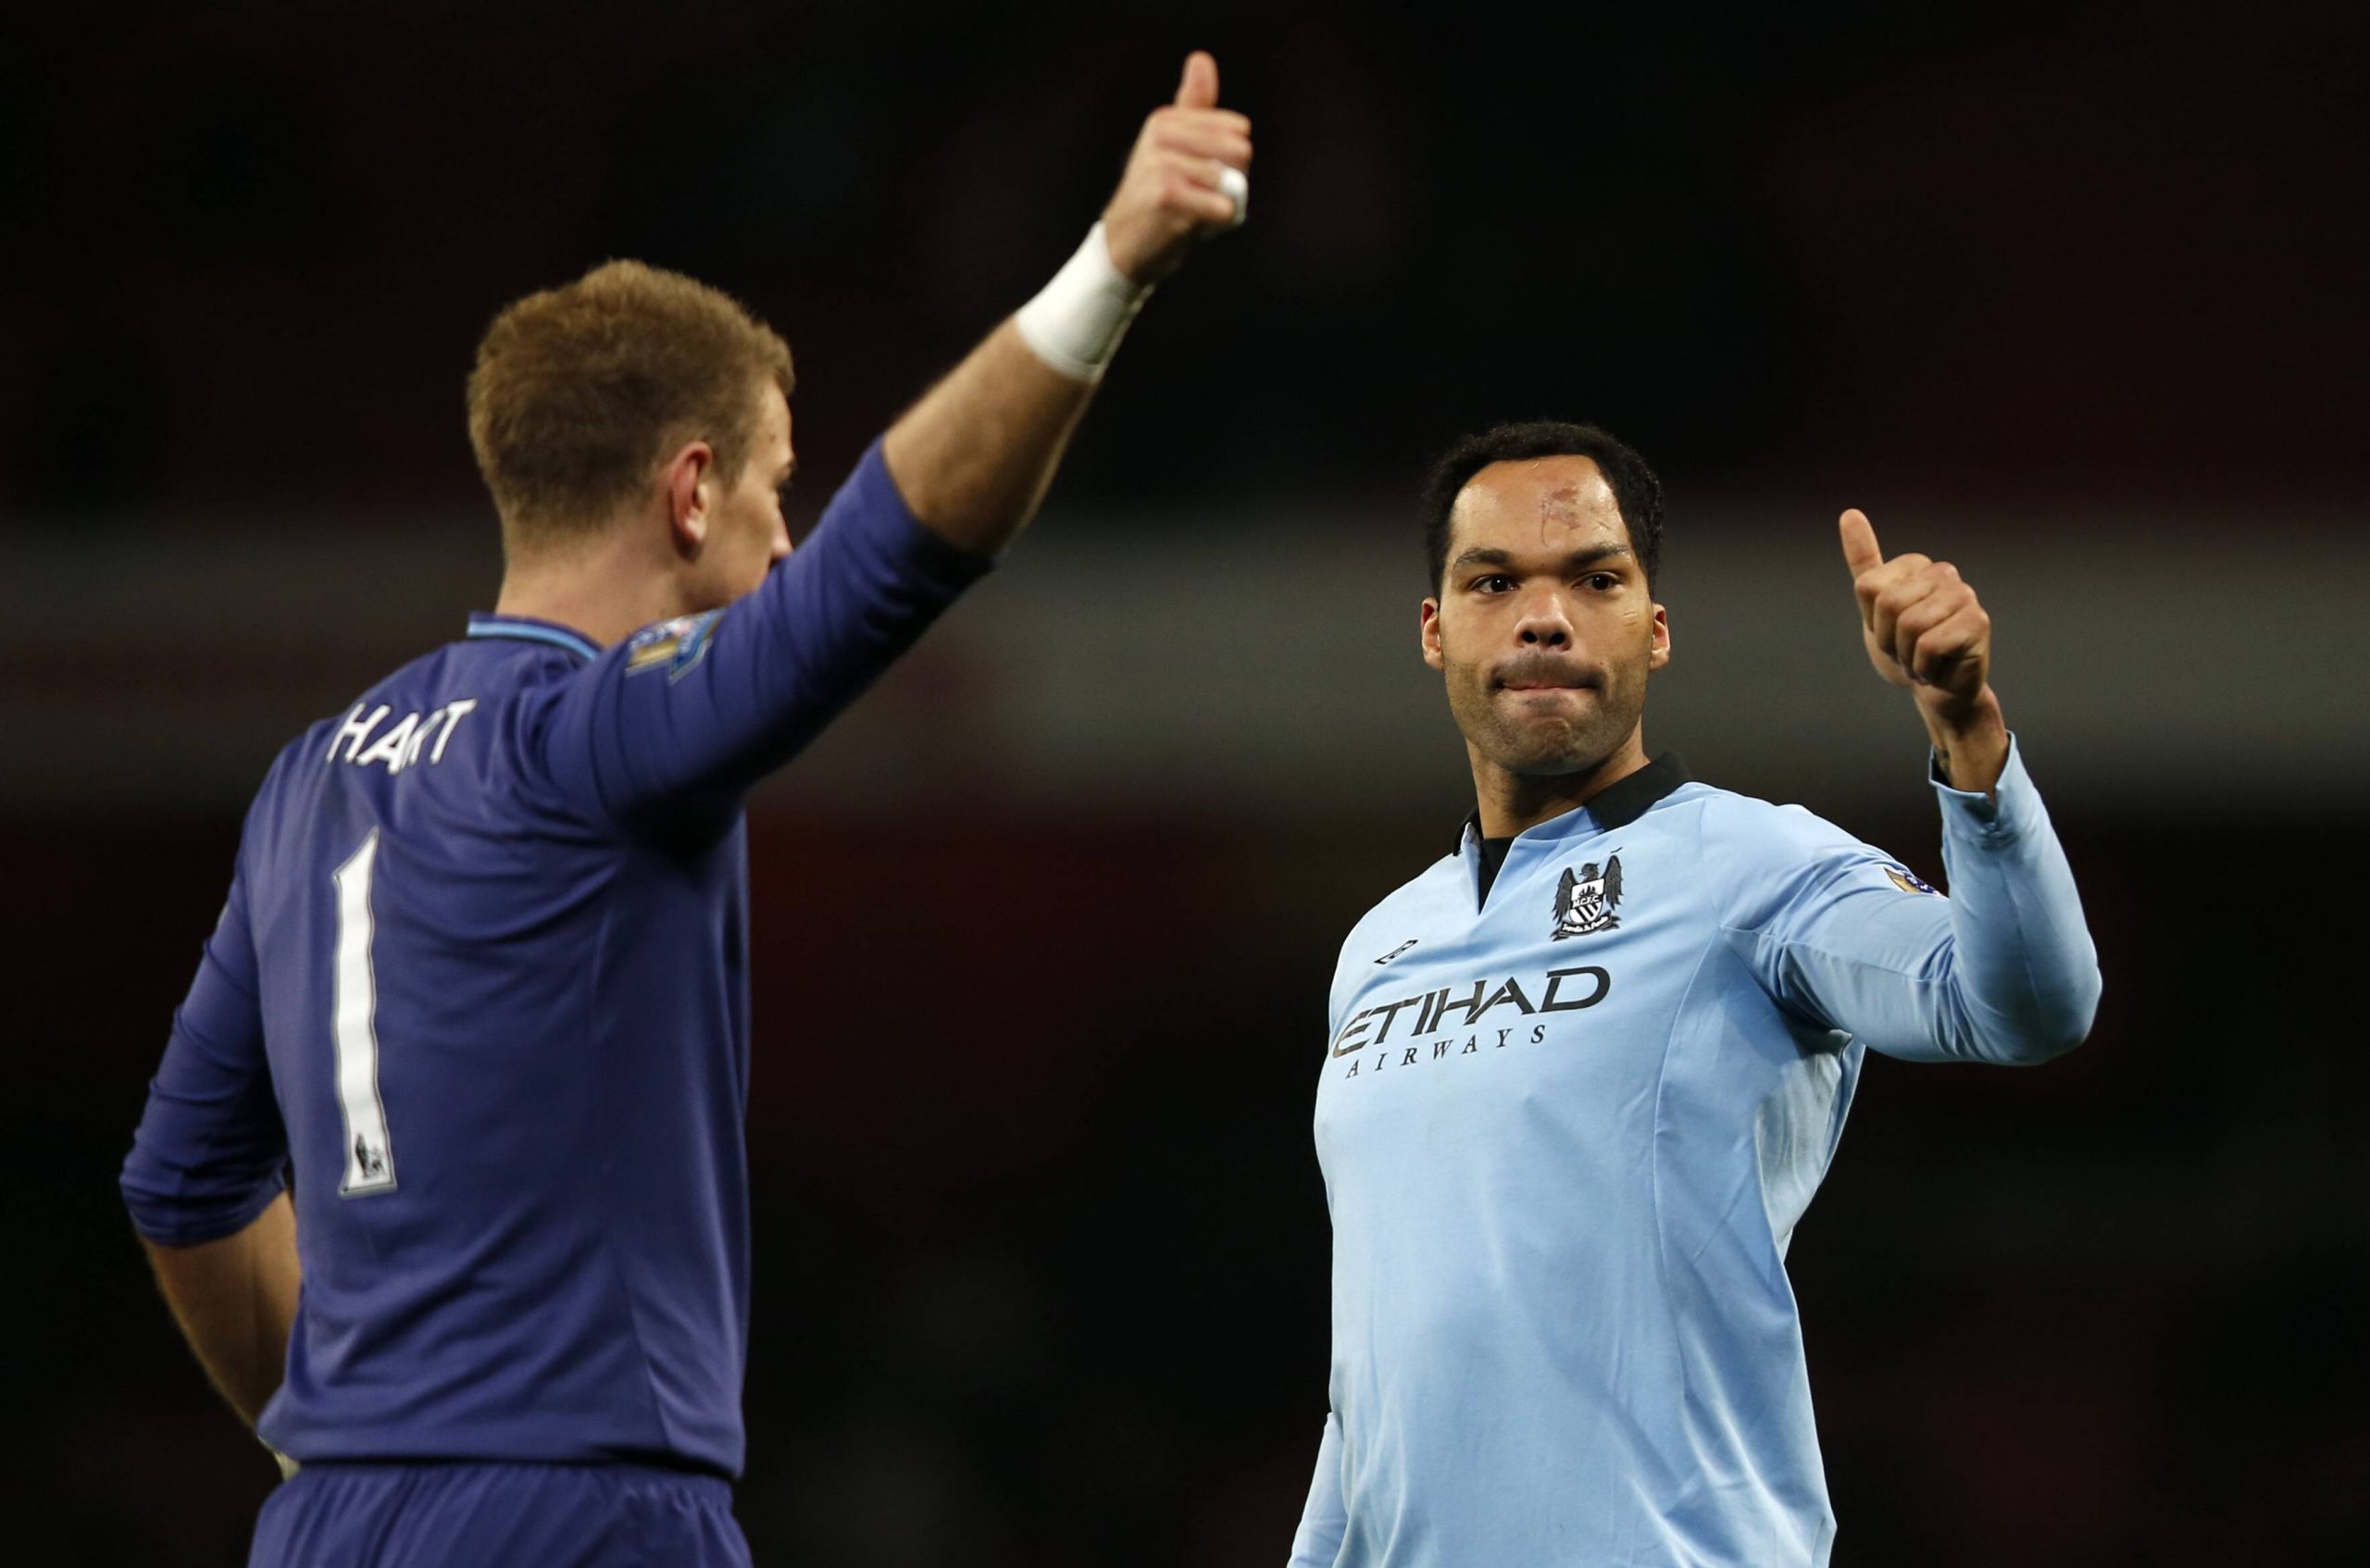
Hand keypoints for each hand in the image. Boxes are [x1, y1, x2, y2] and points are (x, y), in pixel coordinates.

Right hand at [1100, 51, 1251, 284]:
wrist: (1125, 244)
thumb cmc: (1160, 195)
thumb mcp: (1175, 145)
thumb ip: (1194, 106)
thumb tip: (1201, 58)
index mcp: (1166, 119)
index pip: (1237, 130)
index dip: (1232, 160)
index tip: (1202, 173)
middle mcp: (1162, 135)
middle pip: (1240, 152)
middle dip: (1233, 181)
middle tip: (1202, 196)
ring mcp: (1162, 164)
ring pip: (1231, 182)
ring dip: (1222, 205)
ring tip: (1192, 211)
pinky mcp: (1166, 195)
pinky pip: (1222, 207)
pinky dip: (1217, 223)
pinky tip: (1190, 226)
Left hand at [1839, 508, 2007, 789]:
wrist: (1935, 693)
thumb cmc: (1905, 651)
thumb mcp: (1873, 609)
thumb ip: (1864, 562)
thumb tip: (1849, 513)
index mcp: (1917, 566)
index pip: (1867, 586)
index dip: (1872, 620)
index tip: (1889, 632)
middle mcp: (1943, 573)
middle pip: (1887, 603)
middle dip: (1888, 639)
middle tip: (1907, 650)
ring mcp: (1964, 595)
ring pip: (1909, 624)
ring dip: (1906, 655)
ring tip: (1921, 659)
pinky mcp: (1977, 621)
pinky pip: (1928, 644)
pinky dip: (1923, 667)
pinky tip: (1936, 669)